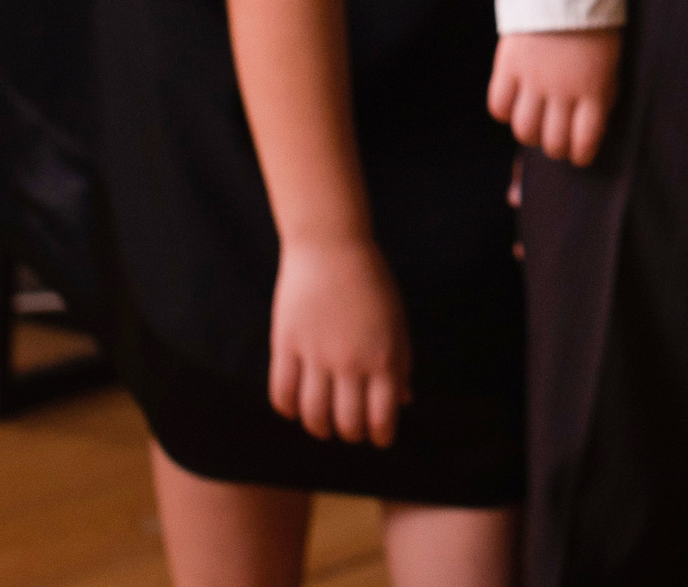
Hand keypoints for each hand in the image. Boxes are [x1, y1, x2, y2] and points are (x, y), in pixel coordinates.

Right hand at [268, 237, 408, 446]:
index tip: (379, 440)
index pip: (382, 415)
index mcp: (385, 355)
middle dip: (350, 434)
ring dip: (319, 428)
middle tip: (350, 432)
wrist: (331, 246)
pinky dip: (289, 410)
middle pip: (347, 421)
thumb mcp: (397, 321)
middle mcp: (351, 361)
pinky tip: (296, 409)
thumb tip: (405, 401)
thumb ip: (401, 362)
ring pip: (313, 414)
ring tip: (323, 426)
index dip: (381, 435)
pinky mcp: (286, 345)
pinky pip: (282, 393)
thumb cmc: (371, 282)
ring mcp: (316, 354)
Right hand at [487, 29, 621, 164]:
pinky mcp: (508, 66)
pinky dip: (504, 111)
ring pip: (524, 131)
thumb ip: (601, 93)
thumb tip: (590, 127)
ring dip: (530, 133)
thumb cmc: (595, 24)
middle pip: (552, 142)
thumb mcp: (610, 61)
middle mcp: (563, 90)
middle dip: (555, 147)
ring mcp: (533, 79)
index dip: (580, 155)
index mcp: (595, 89)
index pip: (585, 141)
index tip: (579, 155)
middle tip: (555, 139)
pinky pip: (498, 107)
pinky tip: (513, 103)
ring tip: (535, 122)